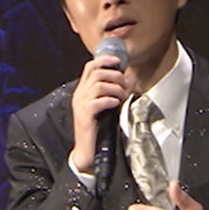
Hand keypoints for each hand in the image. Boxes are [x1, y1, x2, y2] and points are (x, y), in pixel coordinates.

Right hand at [69, 54, 128, 173]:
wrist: (87, 149)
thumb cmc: (98, 127)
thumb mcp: (105, 105)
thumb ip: (113, 91)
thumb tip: (129, 78)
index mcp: (82, 90)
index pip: (90, 67)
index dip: (104, 60)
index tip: (118, 61)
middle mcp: (79, 94)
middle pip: (97, 73)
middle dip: (115, 76)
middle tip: (125, 86)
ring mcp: (81, 104)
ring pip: (99, 85)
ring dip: (115, 89)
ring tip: (122, 97)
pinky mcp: (85, 115)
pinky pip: (98, 101)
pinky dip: (110, 100)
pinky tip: (115, 104)